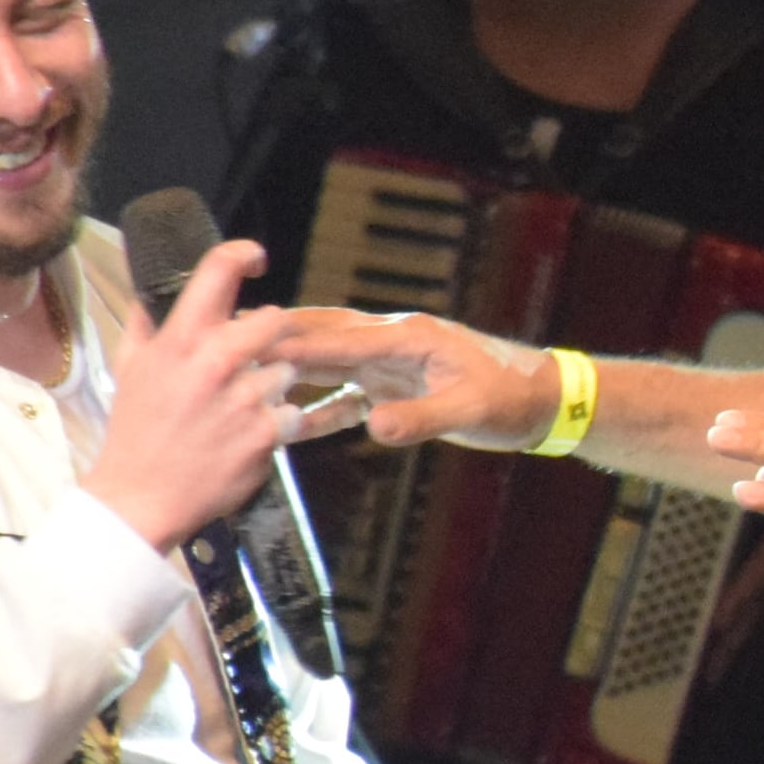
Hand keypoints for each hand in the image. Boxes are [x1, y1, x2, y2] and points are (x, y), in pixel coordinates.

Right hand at [87, 239, 292, 549]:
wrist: (139, 498)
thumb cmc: (135, 433)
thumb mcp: (128, 370)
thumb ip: (144, 325)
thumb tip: (146, 292)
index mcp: (180, 340)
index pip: (218, 271)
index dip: (242, 255)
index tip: (255, 259)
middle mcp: (215, 362)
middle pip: (275, 320)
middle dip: (269, 337)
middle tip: (251, 359)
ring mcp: (244, 398)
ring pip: (286, 370)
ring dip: (272, 387)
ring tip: (239, 410)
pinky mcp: (266, 432)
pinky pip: (293, 413)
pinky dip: (278, 424)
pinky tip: (248, 436)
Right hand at [265, 305, 555, 451]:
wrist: (544, 402)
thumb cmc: (513, 398)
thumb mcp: (469, 411)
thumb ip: (420, 418)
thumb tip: (373, 426)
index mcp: (407, 338)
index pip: (337, 338)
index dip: (291, 342)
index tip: (245, 343)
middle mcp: (392, 343)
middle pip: (322, 338)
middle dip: (273, 342)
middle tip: (220, 347)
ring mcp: (391, 364)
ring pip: (327, 364)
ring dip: (287, 372)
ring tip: (237, 381)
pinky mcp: (396, 388)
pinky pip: (345, 398)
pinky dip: (317, 411)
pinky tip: (286, 426)